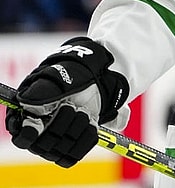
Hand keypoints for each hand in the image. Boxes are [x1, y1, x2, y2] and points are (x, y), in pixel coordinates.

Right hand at [4, 37, 129, 167]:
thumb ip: (37, 93)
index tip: (40, 122)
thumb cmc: (65, 81)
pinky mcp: (69, 150)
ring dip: (78, 129)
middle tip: (71, 106)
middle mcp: (36, 137)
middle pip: (46, 145)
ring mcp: (53, 146)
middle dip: (63, 123)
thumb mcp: (51, 81)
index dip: (30, 133)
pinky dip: (87, 138)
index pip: (22, 139)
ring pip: (63, 151)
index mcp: (23, 120)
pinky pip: (76, 155)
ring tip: (82, 111)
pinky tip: (90, 123)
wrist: (87, 85)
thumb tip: (27, 104)